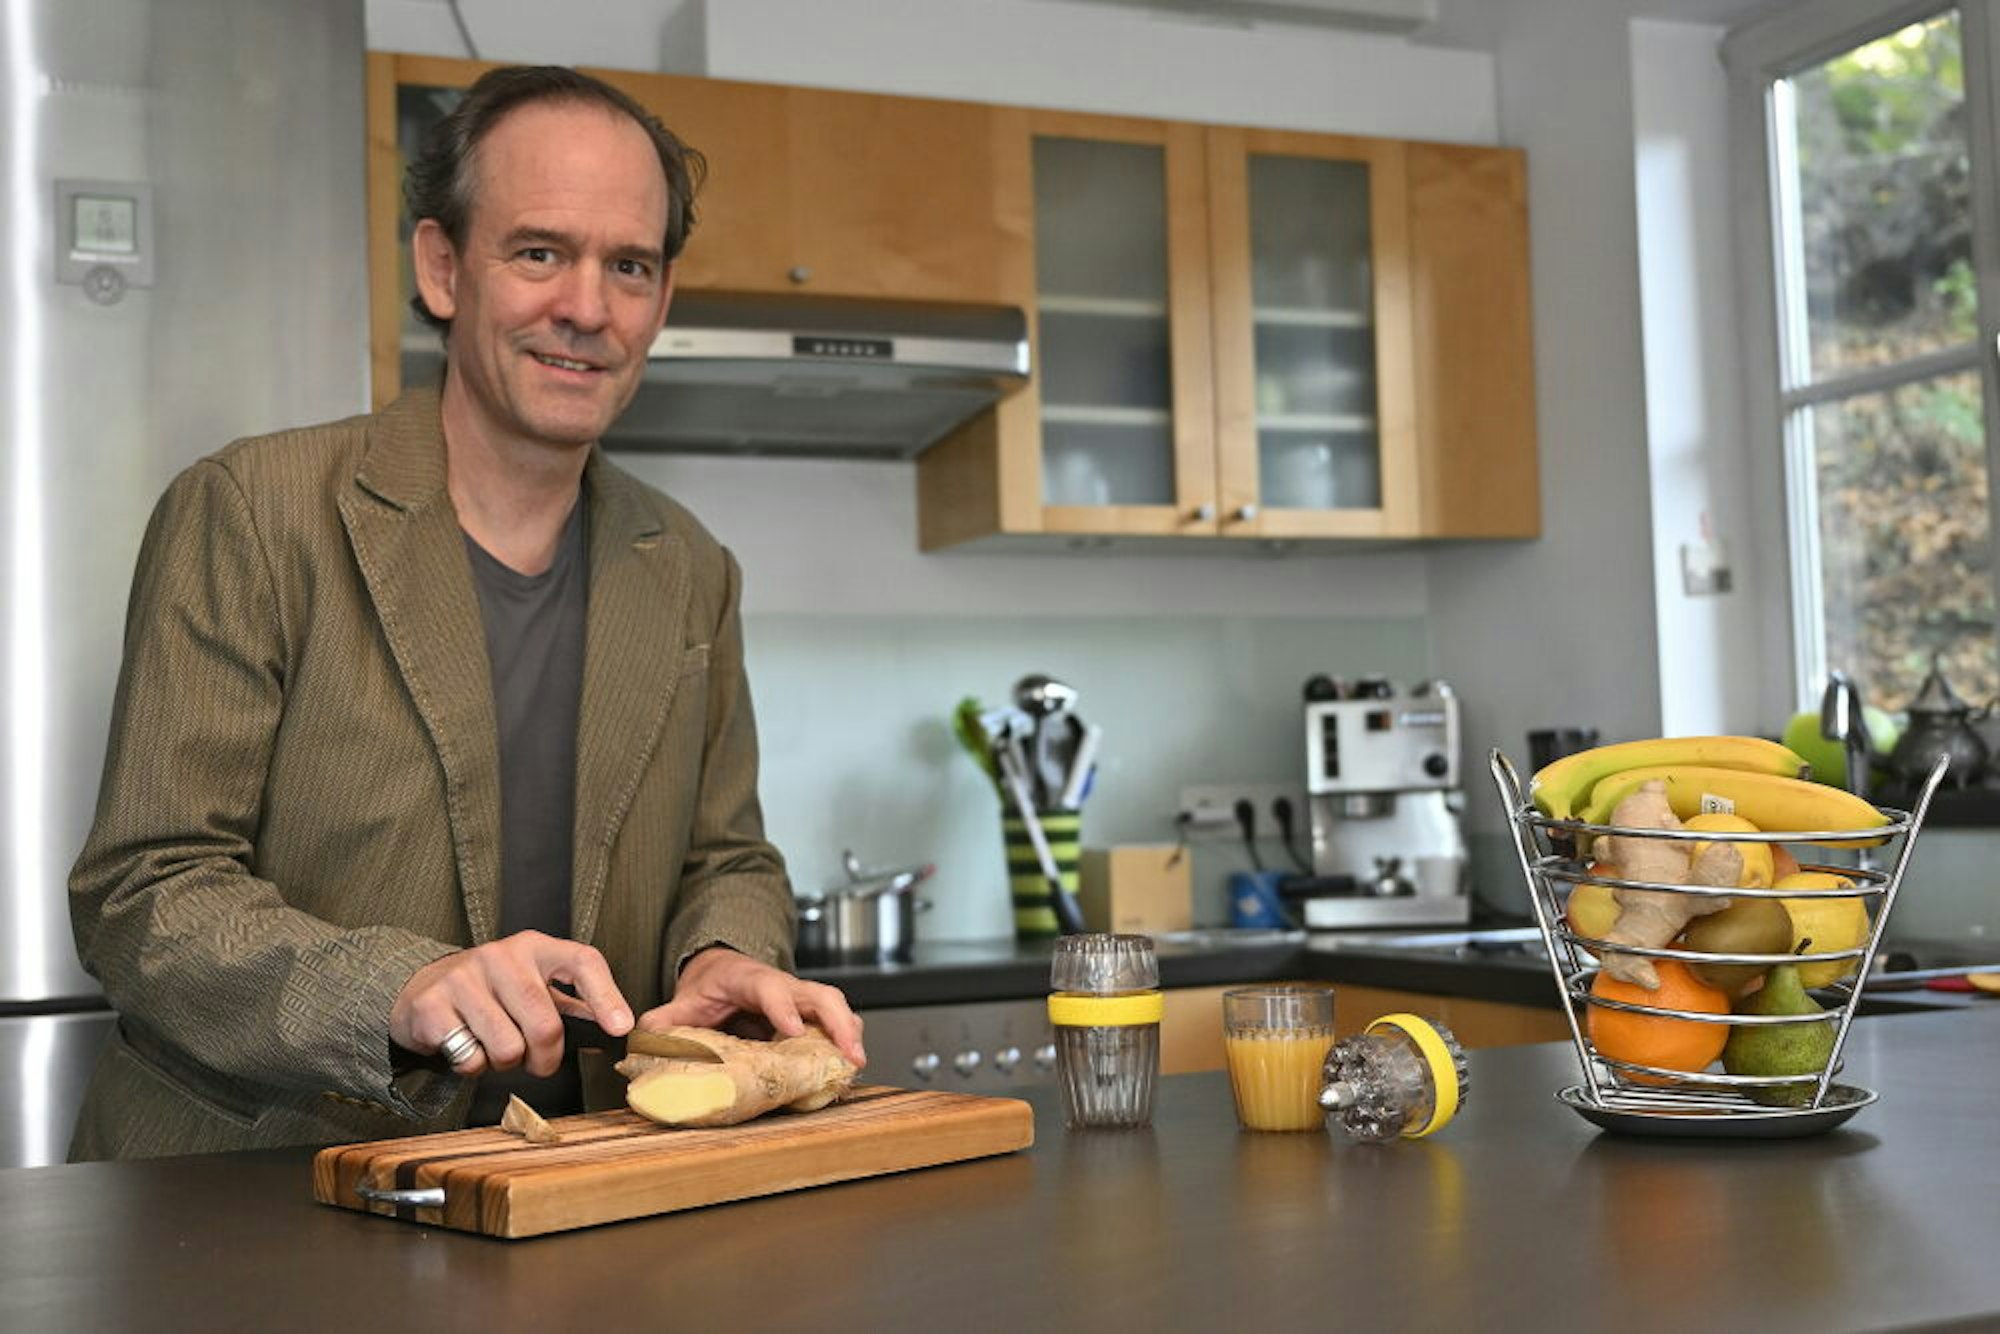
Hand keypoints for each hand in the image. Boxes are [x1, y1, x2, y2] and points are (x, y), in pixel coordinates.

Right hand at [390, 931, 633, 1077]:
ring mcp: (464, 977)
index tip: (620, 1028)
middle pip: (545, 1025)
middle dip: (546, 1058)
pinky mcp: (433, 1005)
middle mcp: (501, 955)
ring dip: (505, 1063)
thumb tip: (618, 1029)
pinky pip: (471, 1058)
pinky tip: (466, 1044)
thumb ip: (574, 1007)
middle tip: (537, 1061)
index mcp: (536, 947)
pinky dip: (473, 1066)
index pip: (582, 962)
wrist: (423, 987)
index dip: (606, 996)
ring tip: (495, 1046)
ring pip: (508, 1049)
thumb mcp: (534, 986)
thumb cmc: (492, 992)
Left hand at [639, 947, 865, 1068]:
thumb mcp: (683, 1001)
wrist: (723, 971)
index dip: (783, 1008)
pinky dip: (846, 1043)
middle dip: (838, 1022)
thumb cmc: (709, 987)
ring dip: (850, 1033)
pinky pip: (835, 1024)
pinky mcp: (809, 1017)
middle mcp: (782, 986)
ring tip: (856, 1065)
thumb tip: (644, 1041)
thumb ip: (664, 1021)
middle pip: (820, 994)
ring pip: (835, 1007)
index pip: (769, 988)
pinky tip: (849, 1069)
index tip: (792, 1031)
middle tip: (850, 1053)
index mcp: (748, 979)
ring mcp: (799, 1000)